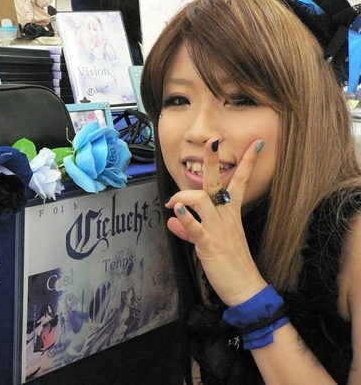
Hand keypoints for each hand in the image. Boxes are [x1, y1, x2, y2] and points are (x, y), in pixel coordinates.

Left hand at [164, 139, 267, 306]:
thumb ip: (190, 228)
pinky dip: (184, 217)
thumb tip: (172, 220)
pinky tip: (175, 210)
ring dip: (185, 195)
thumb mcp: (209, 242)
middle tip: (211, 142)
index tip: (257, 142)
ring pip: (203, 200)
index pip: (240, 182)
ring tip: (172, 201)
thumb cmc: (230, 264)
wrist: (244, 288)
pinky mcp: (209, 244)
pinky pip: (196, 228)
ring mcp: (218, 230)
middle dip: (213, 161)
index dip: (248, 162)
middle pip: (219, 183)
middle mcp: (226, 217)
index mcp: (231, 214)